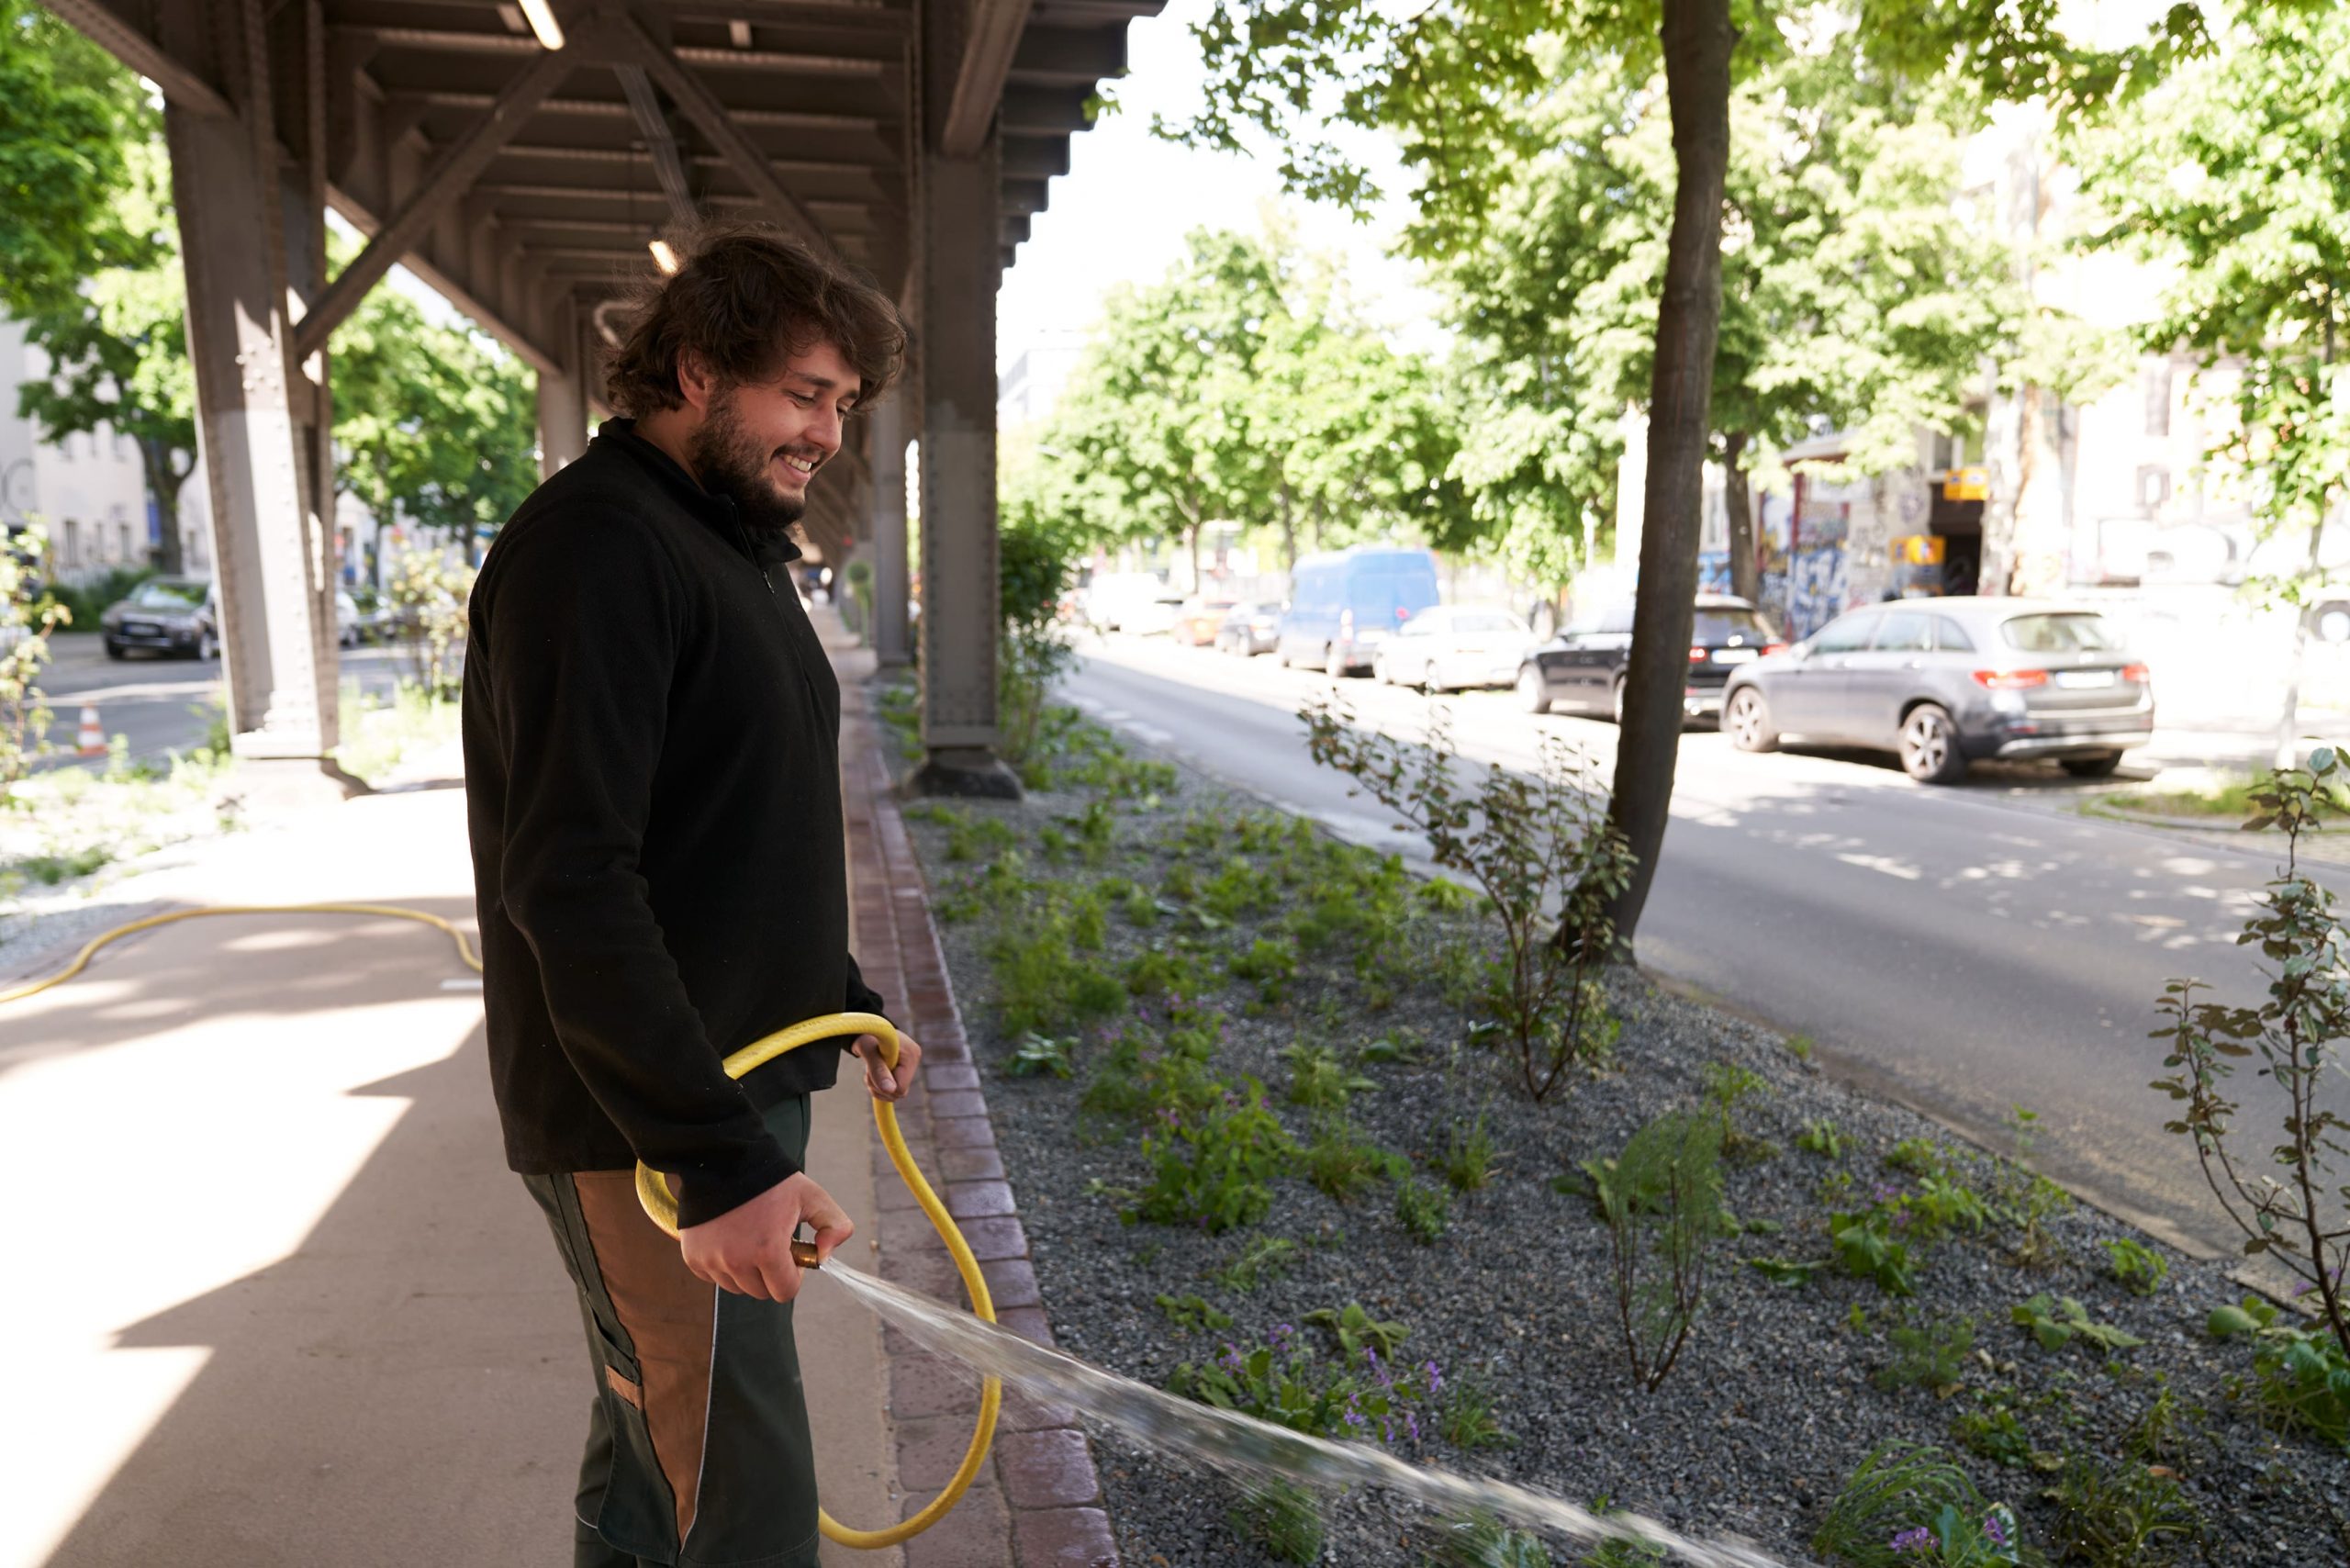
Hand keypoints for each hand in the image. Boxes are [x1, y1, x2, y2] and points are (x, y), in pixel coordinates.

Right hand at [678, 1171, 851, 1301]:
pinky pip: (714, 1277)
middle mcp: (736, 1262)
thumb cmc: (772, 1182)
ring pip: (737, 1287)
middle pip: (761, 1292)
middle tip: (771, 1243)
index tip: (791, 1253)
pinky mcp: (693, 1258)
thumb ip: (835, 1227)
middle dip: (771, 1274)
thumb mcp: (813, 1197)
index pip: (785, 1292)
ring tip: (750, 1238)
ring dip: (747, 1272)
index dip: (793, 1276)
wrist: (725, 1161)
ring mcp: (711, 1261)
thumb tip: (826, 1257)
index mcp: (767, 1251)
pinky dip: (724, 1266)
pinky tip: (730, 1239)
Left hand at [851, 1030, 920, 1102]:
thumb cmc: (866, 1037)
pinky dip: (881, 1086)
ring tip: (871, 1070)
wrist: (866, 1029)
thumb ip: (879, 1071)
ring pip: (894, 1093)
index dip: (883, 1084)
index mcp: (911, 1054)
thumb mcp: (869, 1053)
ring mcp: (911, 1065)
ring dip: (878, 1086)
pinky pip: (893, 1090)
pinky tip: (876, 1073)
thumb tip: (890, 1090)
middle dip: (879, 1086)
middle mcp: (914, 1060)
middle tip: (869, 1071)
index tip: (872, 1070)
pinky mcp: (905, 1070)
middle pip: (898, 1093)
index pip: (901, 1088)